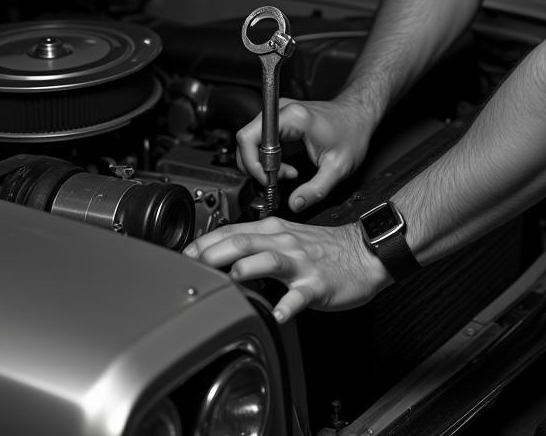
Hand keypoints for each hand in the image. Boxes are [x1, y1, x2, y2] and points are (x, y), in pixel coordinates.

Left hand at [183, 216, 388, 321]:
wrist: (364, 253)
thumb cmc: (323, 249)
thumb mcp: (287, 237)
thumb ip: (255, 244)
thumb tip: (219, 254)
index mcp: (273, 232)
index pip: (231, 231)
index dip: (204, 242)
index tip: (181, 255)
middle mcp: (284, 243)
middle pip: (243, 242)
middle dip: (213, 253)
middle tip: (190, 266)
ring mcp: (301, 263)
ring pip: (270, 260)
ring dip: (248, 269)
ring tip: (231, 280)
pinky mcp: (317, 283)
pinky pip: (300, 295)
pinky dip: (288, 305)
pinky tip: (279, 314)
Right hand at [236, 97, 373, 211]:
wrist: (358, 115)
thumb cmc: (352, 132)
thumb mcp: (338, 167)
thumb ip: (316, 189)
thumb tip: (295, 204)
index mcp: (294, 118)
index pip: (249, 138)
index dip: (253, 163)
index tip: (269, 179)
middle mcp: (282, 111)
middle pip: (245, 139)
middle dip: (256, 166)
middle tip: (276, 180)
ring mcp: (279, 114)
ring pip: (250, 141)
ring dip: (262, 163)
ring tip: (285, 173)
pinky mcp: (280, 121)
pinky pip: (260, 141)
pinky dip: (267, 158)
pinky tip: (284, 166)